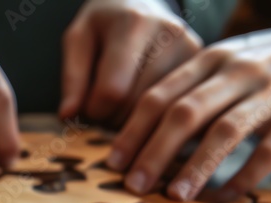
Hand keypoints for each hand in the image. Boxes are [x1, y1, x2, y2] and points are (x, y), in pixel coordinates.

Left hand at [60, 0, 201, 124]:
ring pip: (158, 112)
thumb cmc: (105, 24)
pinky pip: (175, 109)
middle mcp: (170, 34)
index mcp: (134, 24)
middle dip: (113, 118)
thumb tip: (67, 116)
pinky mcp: (203, 67)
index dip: (94, 110)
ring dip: (134, 122)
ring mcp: (193, 50)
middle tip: (104, 110)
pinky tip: (143, 108)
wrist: (143, 2)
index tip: (88, 108)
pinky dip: (155, 117)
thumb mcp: (79, 39)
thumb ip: (72, 77)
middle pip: (136, 104)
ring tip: (121, 107)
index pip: (112, 90)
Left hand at [106, 2, 270, 200]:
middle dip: (152, 152)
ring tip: (173, 197)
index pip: (161, 95)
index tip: (111, 162)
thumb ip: (198, 88)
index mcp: (214, 60)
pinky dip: (243, 177)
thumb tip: (154, 129)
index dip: (132, 130)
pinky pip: (267, 152)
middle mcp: (237, 73)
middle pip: (184, 113)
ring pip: (223, 132)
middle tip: (131, 186)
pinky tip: (224, 198)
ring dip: (194, 167)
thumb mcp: (234, 60)